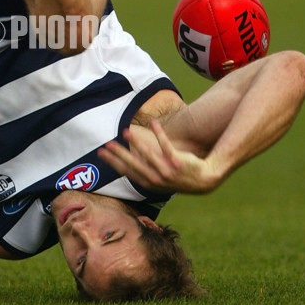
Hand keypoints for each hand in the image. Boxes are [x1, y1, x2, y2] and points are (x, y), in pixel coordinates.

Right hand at [98, 119, 220, 193]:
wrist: (203, 180)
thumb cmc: (177, 177)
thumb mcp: (158, 178)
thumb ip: (142, 172)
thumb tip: (124, 164)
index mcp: (149, 183)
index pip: (126, 171)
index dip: (113, 162)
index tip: (101, 153)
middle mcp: (156, 178)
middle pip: (134, 164)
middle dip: (119, 154)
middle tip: (106, 144)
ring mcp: (167, 170)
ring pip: (148, 154)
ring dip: (136, 142)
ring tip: (125, 131)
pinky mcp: (177, 161)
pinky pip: (166, 144)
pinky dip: (159, 132)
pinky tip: (152, 121)